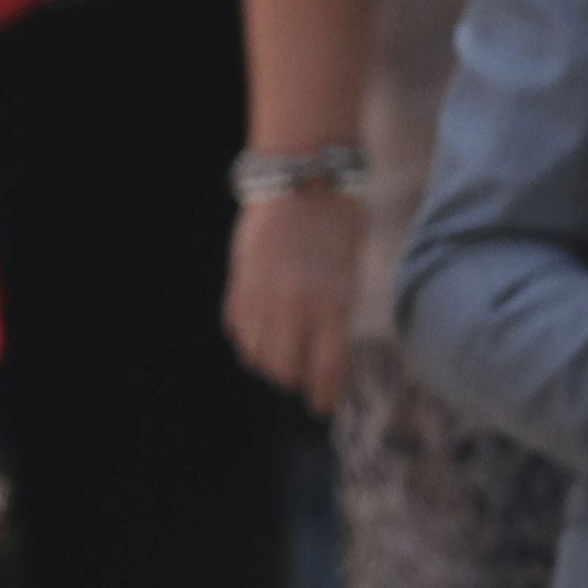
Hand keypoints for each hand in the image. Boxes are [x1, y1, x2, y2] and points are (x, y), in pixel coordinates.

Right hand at [223, 184, 364, 410]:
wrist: (299, 180)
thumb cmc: (338, 220)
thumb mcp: (351, 269)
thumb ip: (338, 308)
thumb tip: (328, 341)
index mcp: (330, 303)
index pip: (326, 367)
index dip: (324, 393)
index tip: (323, 407)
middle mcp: (293, 305)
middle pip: (284, 368)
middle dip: (294, 381)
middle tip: (303, 381)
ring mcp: (261, 294)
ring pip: (254, 352)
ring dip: (267, 362)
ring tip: (279, 359)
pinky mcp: (239, 281)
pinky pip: (236, 326)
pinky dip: (247, 337)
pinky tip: (259, 332)